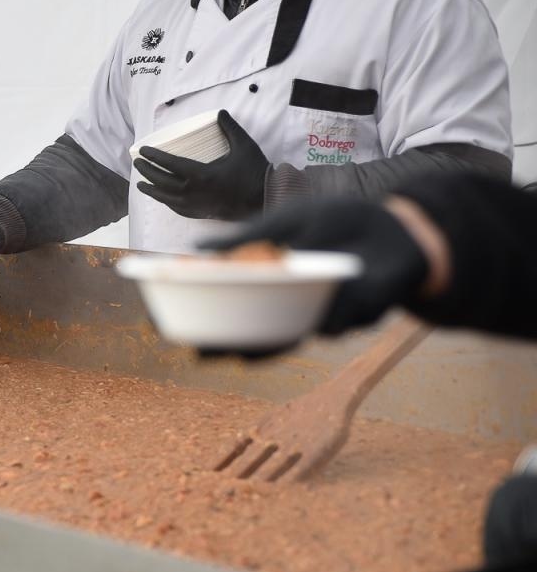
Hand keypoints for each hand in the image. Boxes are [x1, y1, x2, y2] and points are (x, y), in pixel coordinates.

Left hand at [134, 110, 268, 219]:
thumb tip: (220, 112)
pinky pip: (176, 208)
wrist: (264, 199)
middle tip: (137, 163)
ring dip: (151, 190)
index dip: (154, 156)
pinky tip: (161, 197)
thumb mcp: (244, 145)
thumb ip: (230, 127)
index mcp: (201, 175)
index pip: (169, 164)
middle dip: (147, 171)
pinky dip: (165, 202)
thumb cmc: (254, 172)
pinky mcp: (200, 214)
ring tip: (140, 183)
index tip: (143, 150)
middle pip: (161, 181)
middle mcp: (194, 192)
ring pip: (165, 198)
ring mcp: (196, 205)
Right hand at [203, 196, 428, 334]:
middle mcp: (293, 303)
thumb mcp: (288, 220)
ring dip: (266, 343)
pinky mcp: (355, 317)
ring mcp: (322, 313)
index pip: (231, 305)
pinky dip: (324, 317)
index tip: (173, 330)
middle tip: (200, 351)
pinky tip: (322, 308)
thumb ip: (249, 235)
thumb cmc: (339, 219)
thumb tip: (198, 247)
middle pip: (254, 334)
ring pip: (290, 335)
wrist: (398, 224)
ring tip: (243, 348)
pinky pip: (333, 324)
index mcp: (273, 281)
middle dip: (227, 345)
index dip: (204, 319)